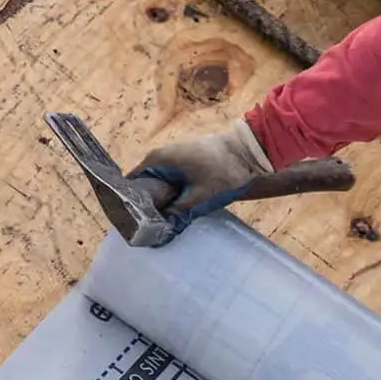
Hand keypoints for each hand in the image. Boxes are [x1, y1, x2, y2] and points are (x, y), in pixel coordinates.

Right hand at [128, 118, 271, 229]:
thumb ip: (177, 212)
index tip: (133, 222)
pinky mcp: (188, 160)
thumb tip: (160, 228)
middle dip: (149, 204)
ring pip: (160, 183)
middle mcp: (161, 155)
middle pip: (145, 184)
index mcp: (156, 159)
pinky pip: (173, 179)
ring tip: (165, 220)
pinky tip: (180, 207)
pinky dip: (174, 192)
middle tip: (152, 226)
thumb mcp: (199, 197)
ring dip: (163, 199)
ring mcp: (175, 156)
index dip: (131, 203)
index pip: (131, 183)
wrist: (250, 151)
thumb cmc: (223, 171)